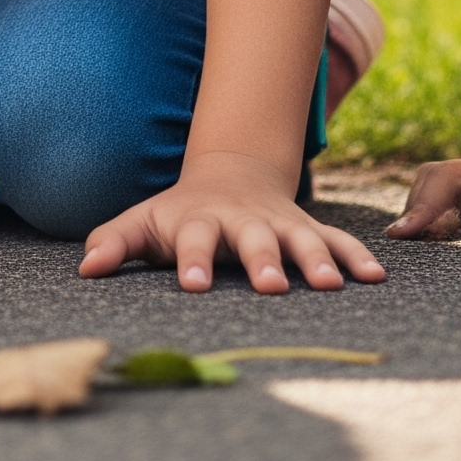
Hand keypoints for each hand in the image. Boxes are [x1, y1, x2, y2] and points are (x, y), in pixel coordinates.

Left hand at [79, 151, 385, 292]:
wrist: (229, 175)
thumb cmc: (179, 214)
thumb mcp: (144, 222)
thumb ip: (115, 241)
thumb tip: (85, 268)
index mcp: (199, 220)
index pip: (193, 240)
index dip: (192, 261)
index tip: (193, 285)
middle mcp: (242, 221)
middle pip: (252, 240)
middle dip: (261, 261)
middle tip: (270, 285)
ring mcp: (278, 222)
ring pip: (299, 238)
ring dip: (314, 259)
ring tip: (329, 284)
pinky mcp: (307, 228)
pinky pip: (336, 240)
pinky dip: (355, 255)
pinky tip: (375, 277)